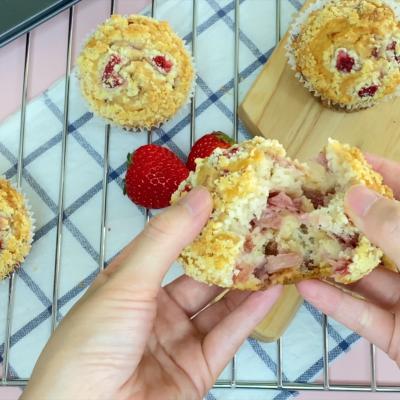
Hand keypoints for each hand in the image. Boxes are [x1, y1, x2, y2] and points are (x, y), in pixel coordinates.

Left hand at [22, 187, 281, 399]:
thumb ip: (166, 240)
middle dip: (227, 254)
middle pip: (197, 276)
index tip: (225, 200)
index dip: (194, 222)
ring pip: (217, 305)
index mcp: (128, 285)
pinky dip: (251, 314)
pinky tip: (271, 290)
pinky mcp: (198, 369)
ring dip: (244, 283)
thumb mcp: (127, 282)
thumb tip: (200, 196)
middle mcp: (153, 310)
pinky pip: (228, 335)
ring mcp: (177, 341)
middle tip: (257, 227)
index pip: (167, 245)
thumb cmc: (95, 343)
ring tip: (272, 254)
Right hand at [297, 153, 399, 365]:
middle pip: (379, 233)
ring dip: (330, 261)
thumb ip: (398, 229)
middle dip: (342, 217)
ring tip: (295, 240)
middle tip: (304, 201)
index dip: (377, 172)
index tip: (339, 159)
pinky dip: (333, 303)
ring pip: (365, 275)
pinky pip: (361, 315)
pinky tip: (303, 286)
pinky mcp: (397, 336)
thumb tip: (353, 195)